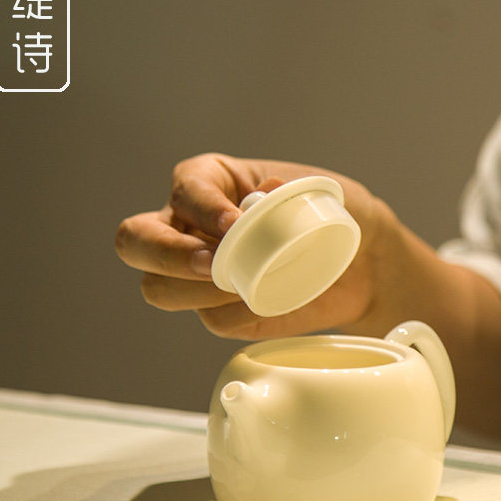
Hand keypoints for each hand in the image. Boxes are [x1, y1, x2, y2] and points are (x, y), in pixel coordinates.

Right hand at [115, 153, 393, 338]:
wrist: (363, 262)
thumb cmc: (333, 214)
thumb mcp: (317, 191)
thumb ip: (288, 192)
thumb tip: (260, 199)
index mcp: (208, 181)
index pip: (185, 189)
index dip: (202, 207)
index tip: (236, 223)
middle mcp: (188, 225)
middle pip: (136, 241)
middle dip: (167, 255)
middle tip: (212, 265)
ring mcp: (196, 272)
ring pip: (160, 288)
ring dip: (197, 292)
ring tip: (244, 287)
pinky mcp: (218, 311)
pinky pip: (210, 319)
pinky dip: (235, 313)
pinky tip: (265, 302)